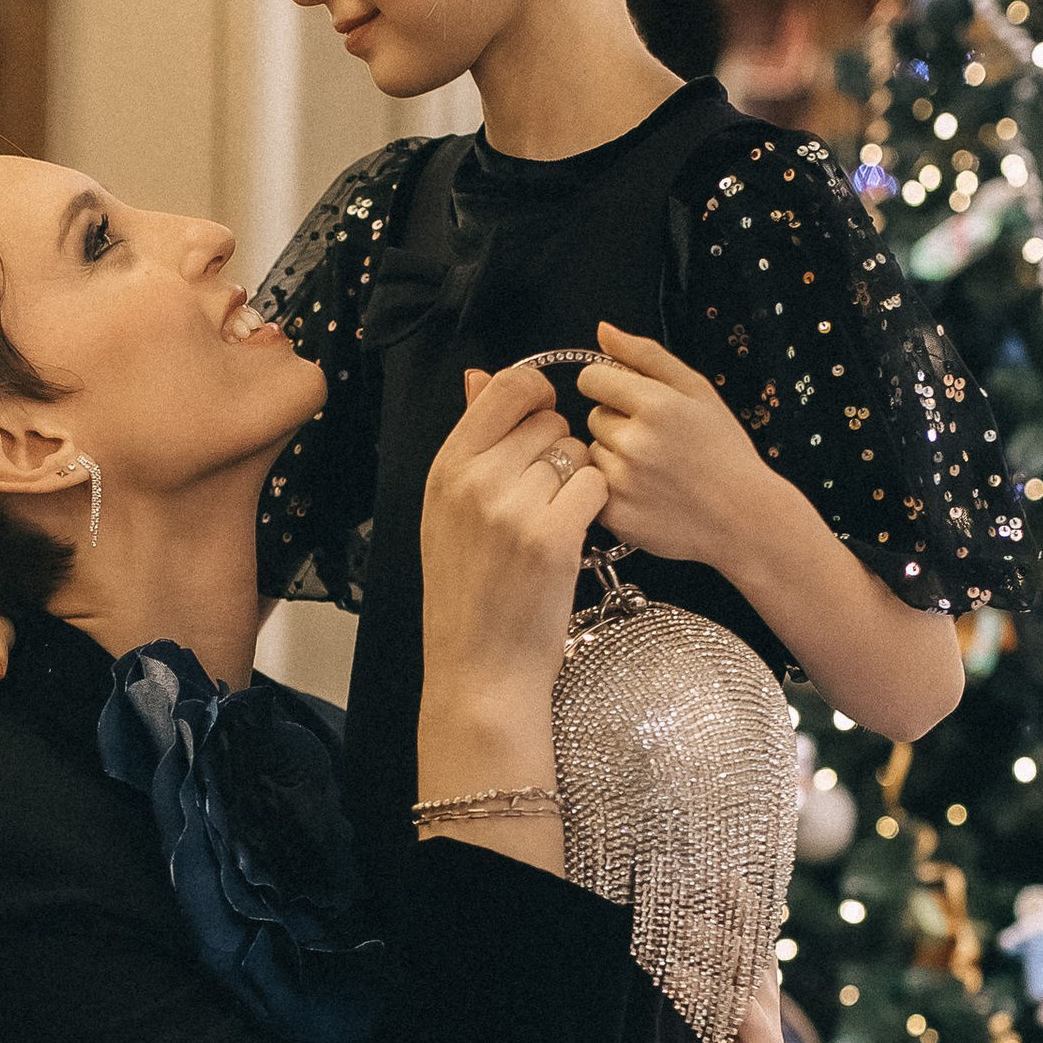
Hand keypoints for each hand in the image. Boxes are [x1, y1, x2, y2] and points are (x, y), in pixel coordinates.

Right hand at [419, 364, 607, 714]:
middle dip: (559, 449)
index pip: (504, 388)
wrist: (480, 666)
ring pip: (577, 454)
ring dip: (579, 480)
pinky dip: (594, 506)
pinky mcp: (554, 537)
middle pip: (548, 421)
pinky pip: (596, 486)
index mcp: (446, 468)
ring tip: (555, 520)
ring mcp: (514, 508)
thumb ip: (470, 440)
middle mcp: (476, 481)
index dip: (535, 396)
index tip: (540, 421)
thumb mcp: (448, 511)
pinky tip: (574, 533)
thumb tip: (478, 375)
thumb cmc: (468, 592)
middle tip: (546, 494)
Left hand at [579, 322, 776, 568]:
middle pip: (594, 417)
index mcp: (655, 404)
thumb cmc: (724, 450)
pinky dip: (613, 489)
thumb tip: (602, 330)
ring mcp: (622, 482)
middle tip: (658, 442)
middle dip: (619, 424)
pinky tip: (647, 493)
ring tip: (655, 469)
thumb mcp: (698, 391)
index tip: (630, 400)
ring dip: (614, 457)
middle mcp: (634, 443)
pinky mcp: (615, 515)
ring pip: (592, 452)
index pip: (591, 378)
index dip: (610, 387)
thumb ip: (646, 356)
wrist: (744, 518)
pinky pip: (594, 488)